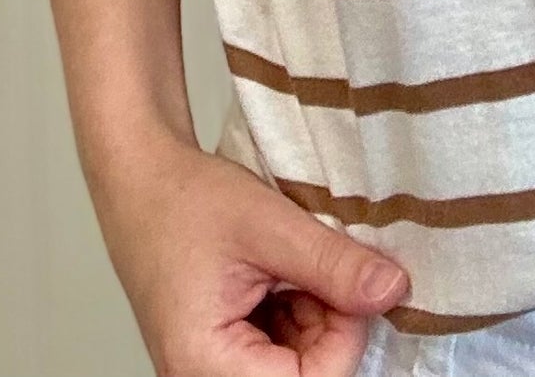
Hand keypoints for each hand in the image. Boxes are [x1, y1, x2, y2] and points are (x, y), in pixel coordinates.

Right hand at [95, 131, 409, 376]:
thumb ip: (333, 265)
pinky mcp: (224, 351)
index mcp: (207, 365)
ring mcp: (214, 368)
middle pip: (305, 375)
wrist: (141, 178)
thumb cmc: (184, 200)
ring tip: (290, 260)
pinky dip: (296, 310)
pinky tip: (281, 271)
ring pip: (297, 363)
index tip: (352, 281)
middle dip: (329, 321)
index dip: (346, 334)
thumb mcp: (270, 225)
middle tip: (318, 262)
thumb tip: (393, 291)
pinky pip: (279, 349)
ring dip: (314, 314)